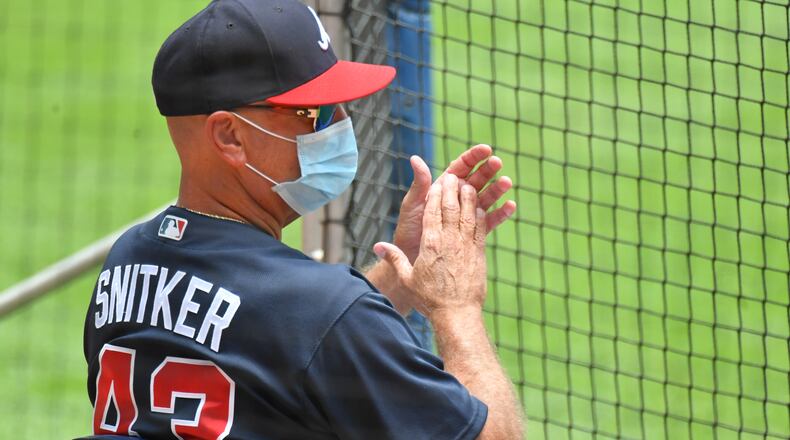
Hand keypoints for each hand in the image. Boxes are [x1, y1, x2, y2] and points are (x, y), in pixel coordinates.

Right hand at [374, 174, 487, 318]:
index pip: (433, 212)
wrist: (456, 314)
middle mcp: (449, 241)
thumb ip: (394, 259)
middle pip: (451, 208)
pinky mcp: (479, 254)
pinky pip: (480, 228)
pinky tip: (480, 207)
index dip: (436, 195)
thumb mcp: (407, 279)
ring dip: (469, 198)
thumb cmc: (430, 299)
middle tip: (453, 176)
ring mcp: (466, 246)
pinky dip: (480, 215)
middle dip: (452, 190)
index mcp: (430, 244)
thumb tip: (377, 246)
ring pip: (468, 214)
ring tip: (468, 185)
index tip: (438, 183)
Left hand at [393, 144, 515, 263]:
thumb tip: (415, 158)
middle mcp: (458, 198)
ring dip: (497, 189)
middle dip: (488, 170)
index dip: (474, 157)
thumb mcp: (413, 204)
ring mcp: (468, 213)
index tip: (486, 149)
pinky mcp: (474, 230)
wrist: (412, 256)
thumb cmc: (409, 229)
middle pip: (477, 179)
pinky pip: (490, 220)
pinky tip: (510, 206)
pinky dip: (501, 213)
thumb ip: (420, 183)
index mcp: (444, 187)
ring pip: (486, 197)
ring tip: (506, 182)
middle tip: (498, 163)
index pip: (462, 167)